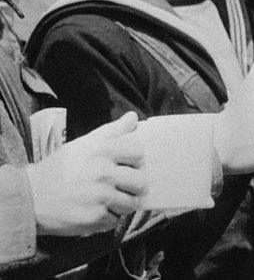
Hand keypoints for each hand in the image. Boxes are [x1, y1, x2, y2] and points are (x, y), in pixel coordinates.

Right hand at [27, 112, 145, 235]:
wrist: (29, 198)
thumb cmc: (60, 169)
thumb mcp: (83, 144)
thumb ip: (112, 131)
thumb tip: (133, 117)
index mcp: (101, 151)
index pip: (138, 152)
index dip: (134, 160)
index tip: (126, 164)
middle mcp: (103, 172)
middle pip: (140, 181)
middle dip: (133, 185)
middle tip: (119, 186)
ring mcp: (100, 197)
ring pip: (132, 203)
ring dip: (122, 203)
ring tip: (106, 200)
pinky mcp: (95, 218)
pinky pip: (116, 220)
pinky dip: (108, 217)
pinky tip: (94, 210)